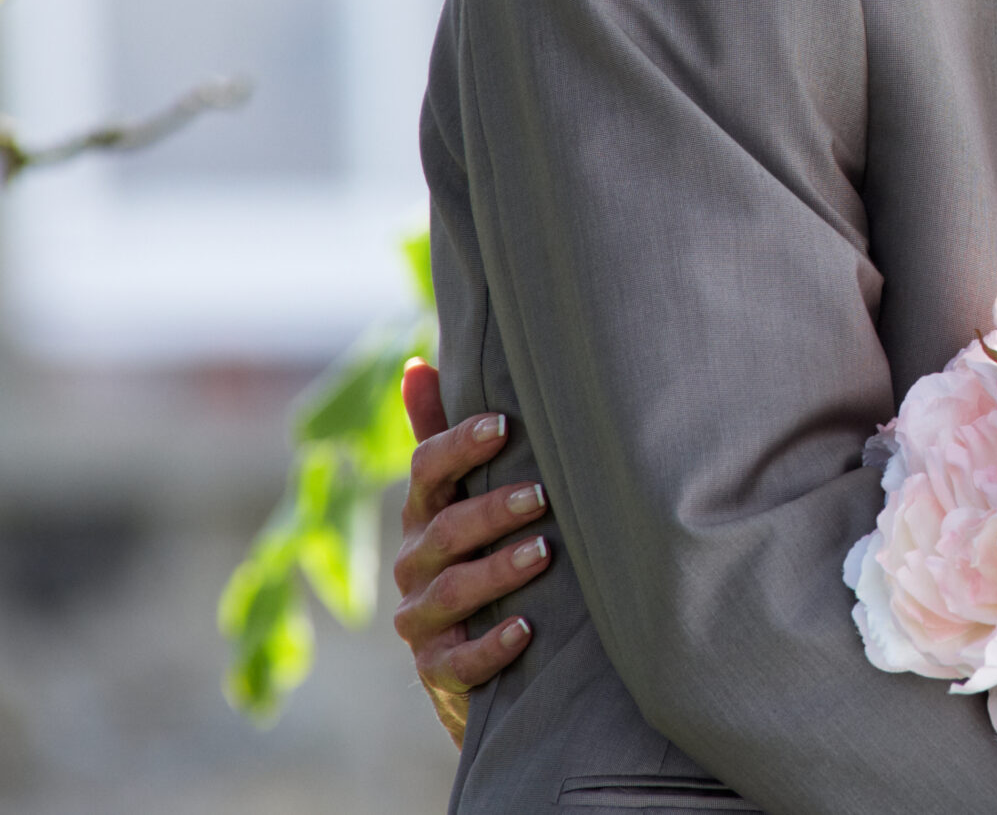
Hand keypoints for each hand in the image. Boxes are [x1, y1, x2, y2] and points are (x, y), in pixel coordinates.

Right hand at [391, 360, 551, 745]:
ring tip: (543, 553)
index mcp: (424, 514)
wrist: (470, 656)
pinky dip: (492, 646)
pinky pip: (459, 661)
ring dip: (497, 571)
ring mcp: (422, 619)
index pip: (425, 471)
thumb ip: (441, 434)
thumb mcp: (459, 495)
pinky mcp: (439, 670)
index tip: (504, 424)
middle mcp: (416, 563)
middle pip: (443, 530)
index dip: (459, 445)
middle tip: (541, 496)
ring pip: (451, 592)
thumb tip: (416, 363)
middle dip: (490, 510)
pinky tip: (528, 629)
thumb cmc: (477, 553)